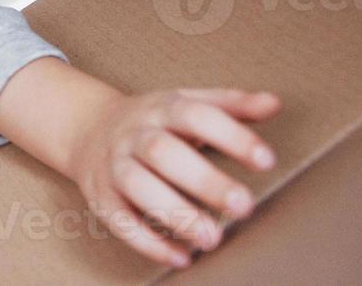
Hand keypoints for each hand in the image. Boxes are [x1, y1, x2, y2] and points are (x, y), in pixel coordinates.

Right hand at [66, 87, 279, 268]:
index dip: (231, 136)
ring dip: (175, 213)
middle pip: (163, 152)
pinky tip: (181, 258)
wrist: (87, 128)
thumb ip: (231, 105)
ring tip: (213, 239)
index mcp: (161, 108)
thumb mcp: (188, 103)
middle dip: (204, 181)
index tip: (266, 160)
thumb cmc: (154, 122)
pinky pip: (118, 219)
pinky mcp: (100, 196)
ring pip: (137, 186)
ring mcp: (113, 164)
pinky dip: (148, 242)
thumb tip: (274, 104)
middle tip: (244, 206)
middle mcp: (134, 134)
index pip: (195, 115)